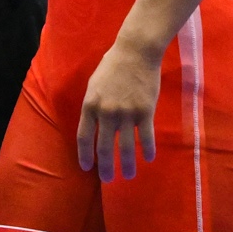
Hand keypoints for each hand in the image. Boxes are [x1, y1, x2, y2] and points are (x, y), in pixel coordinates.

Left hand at [78, 38, 159, 180]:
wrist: (136, 51)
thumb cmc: (112, 65)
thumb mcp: (94, 84)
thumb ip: (93, 105)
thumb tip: (93, 125)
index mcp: (90, 105)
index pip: (84, 137)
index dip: (85, 154)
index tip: (86, 167)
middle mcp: (106, 113)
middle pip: (104, 147)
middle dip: (106, 167)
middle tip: (108, 180)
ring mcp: (126, 113)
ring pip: (125, 147)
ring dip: (127, 165)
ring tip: (129, 175)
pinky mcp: (144, 111)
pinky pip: (145, 137)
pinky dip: (147, 150)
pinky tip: (148, 158)